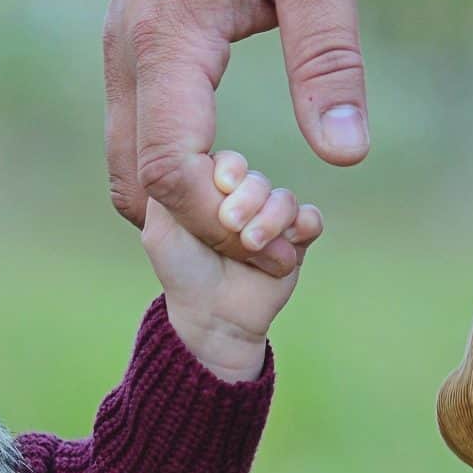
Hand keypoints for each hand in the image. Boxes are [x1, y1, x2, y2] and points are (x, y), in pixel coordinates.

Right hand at [104, 0, 367, 278]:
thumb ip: (328, 60)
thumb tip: (345, 153)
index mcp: (167, 41)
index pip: (171, 166)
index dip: (220, 222)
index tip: (280, 244)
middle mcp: (126, 57)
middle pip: (138, 183)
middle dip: (200, 231)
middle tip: (272, 246)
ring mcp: (122, 58)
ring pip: (129, 169)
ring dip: (184, 210)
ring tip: (257, 220)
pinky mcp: (136, 58)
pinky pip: (139, 141)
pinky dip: (175, 181)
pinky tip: (232, 185)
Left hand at [142, 150, 322, 382]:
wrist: (213, 318)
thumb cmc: (182, 272)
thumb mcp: (160, 229)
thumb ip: (167, 189)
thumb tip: (189, 155)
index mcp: (213, 193)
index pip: (229, 162)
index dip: (229, 170)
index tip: (222, 186)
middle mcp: (245, 202)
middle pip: (258, 179)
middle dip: (248, 199)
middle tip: (232, 225)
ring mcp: (272, 222)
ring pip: (285, 199)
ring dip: (271, 218)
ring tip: (252, 244)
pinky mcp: (297, 243)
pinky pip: (311, 219)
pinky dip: (304, 224)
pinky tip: (290, 241)